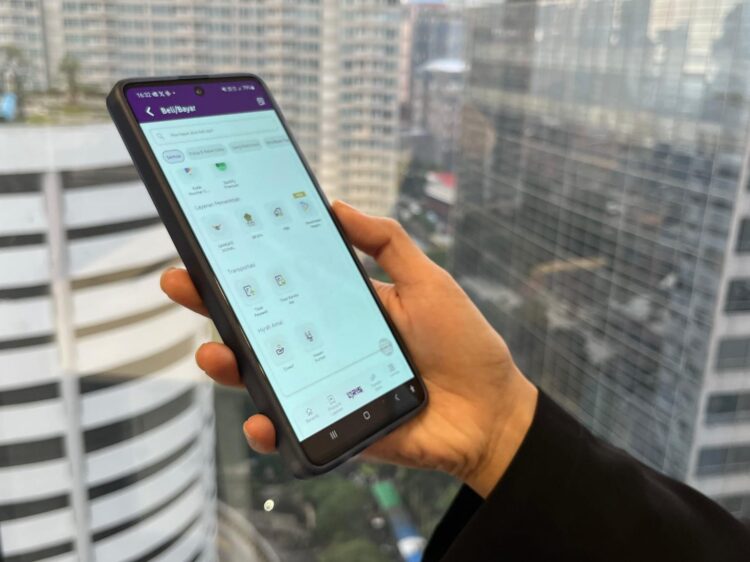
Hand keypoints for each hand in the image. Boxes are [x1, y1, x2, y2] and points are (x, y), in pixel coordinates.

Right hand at [161, 200, 537, 496]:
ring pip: (263, 377)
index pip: (283, 283)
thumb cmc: (463, 343)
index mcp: (341, 309)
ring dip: (228, 365)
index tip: (210, 243)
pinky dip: (268, 428)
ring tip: (212, 352)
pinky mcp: (333, 427)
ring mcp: (324, 388)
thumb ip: (386, 242)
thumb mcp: (427, 281)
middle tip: (180, 282)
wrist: (492, 412)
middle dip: (215, 306)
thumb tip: (335, 204)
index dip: (245, 266)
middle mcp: (324, 346)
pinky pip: (291, 429)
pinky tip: (261, 419)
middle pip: (259, 326)